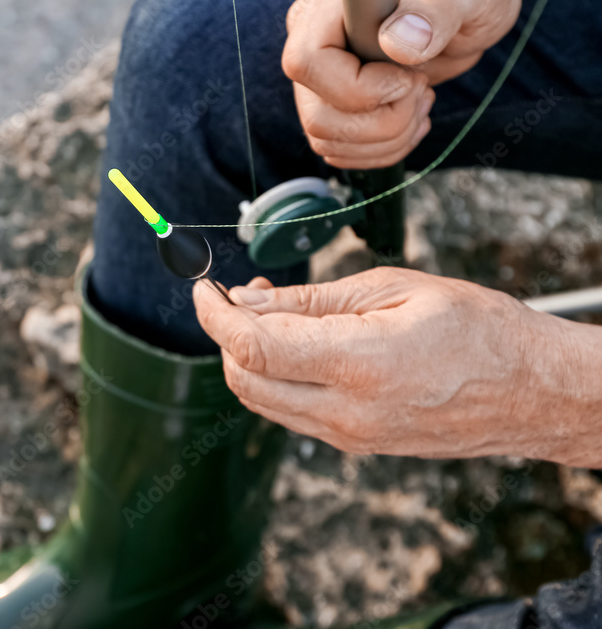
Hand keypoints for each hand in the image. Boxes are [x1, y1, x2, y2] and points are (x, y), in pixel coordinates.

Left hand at [193, 268, 600, 466]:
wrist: (532, 393)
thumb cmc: (479, 330)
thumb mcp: (395, 289)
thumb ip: (314, 299)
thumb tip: (251, 301)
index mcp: (360, 364)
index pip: (253, 346)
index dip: (214, 316)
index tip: (203, 290)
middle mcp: (347, 412)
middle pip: (244, 380)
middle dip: (224, 335)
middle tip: (240, 295)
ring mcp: (349, 436)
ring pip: (262, 402)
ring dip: (246, 357)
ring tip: (270, 312)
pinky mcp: (355, 445)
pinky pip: (291, 413)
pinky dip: (275, 377)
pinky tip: (295, 344)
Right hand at [282, 0, 552, 168]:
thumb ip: (438, 5)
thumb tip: (397, 43)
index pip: (308, 62)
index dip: (360, 88)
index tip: (409, 76)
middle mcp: (314, 37)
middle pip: (317, 115)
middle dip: (383, 122)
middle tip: (421, 88)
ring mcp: (320, 74)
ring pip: (326, 139)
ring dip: (387, 138)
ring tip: (420, 99)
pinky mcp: (331, 100)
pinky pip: (338, 147)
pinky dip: (382, 147)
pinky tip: (409, 114)